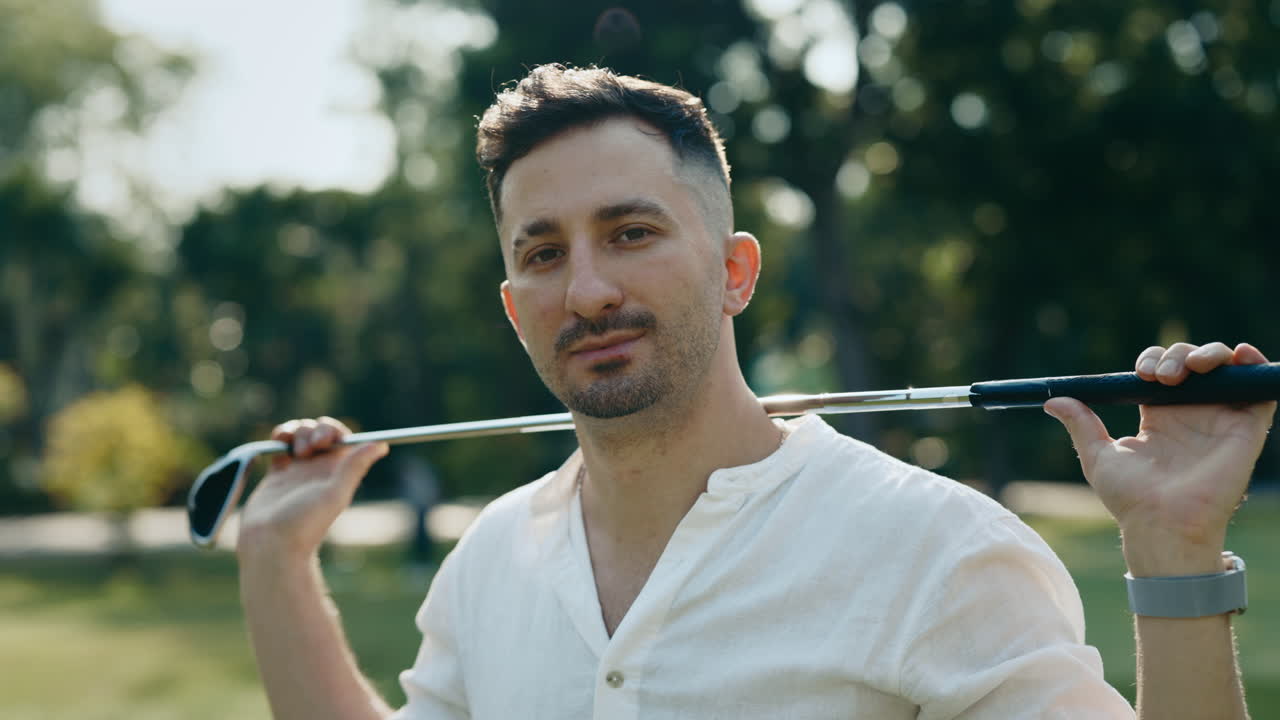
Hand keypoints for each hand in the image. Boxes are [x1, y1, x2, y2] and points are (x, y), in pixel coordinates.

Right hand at [238, 416, 388, 561]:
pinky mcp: (277, 473)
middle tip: (309, 448)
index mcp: (338, 473)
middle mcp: (320, 469)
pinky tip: (279, 442)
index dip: (334, 431)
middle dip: (314, 430)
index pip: (342, 438)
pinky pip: (281, 444)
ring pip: (301, 435)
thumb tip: (383, 444)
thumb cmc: (304, 524)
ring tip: (293, 450)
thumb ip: (354, 467)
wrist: (270, 544)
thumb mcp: (334, 494)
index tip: (325, 440)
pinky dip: (281, 436)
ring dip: (298, 431)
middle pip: (321, 432)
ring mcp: (298, 470)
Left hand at [1044, 342, 1274, 575]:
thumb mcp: (1097, 455)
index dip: (1153, 360)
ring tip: (1193, 367)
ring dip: (1211, 353)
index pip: (1161, 371)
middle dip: (1177, 355)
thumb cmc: (1130, 498)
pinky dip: (1255, 365)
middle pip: (1192, 363)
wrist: (1162, 522)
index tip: (1141, 373)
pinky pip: (1261, 390)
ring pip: (1225, 369)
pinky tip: (1241, 356)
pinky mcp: (1246, 428)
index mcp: (1159, 418)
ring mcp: (1220, 419)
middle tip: (1162, 376)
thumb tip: (1051, 400)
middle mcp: (1191, 415)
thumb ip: (1081, 424)